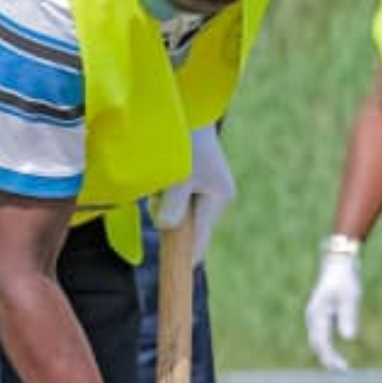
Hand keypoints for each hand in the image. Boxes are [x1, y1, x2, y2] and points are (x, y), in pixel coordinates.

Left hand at [151, 126, 234, 265]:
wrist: (187, 106)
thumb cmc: (186, 141)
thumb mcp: (179, 178)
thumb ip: (173, 208)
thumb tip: (166, 227)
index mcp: (219, 198)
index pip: (201, 238)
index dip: (187, 257)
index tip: (177, 276)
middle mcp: (215, 196)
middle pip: (187, 225)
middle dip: (170, 215)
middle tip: (163, 192)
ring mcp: (203, 187)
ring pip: (176, 210)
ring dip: (163, 200)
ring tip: (163, 176)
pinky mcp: (189, 179)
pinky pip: (172, 196)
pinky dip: (162, 190)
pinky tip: (162, 174)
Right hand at [305, 236, 360, 370]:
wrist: (338, 265)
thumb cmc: (345, 280)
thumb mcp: (350, 297)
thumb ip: (348, 317)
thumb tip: (349, 339)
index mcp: (317, 313)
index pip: (321, 342)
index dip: (330, 357)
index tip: (343, 368)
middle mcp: (312, 317)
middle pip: (316, 344)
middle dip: (328, 359)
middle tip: (344, 371)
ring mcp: (314, 317)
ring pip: (316, 341)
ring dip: (326, 355)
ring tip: (340, 367)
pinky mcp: (320, 316)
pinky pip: (320, 336)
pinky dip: (326, 347)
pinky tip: (336, 355)